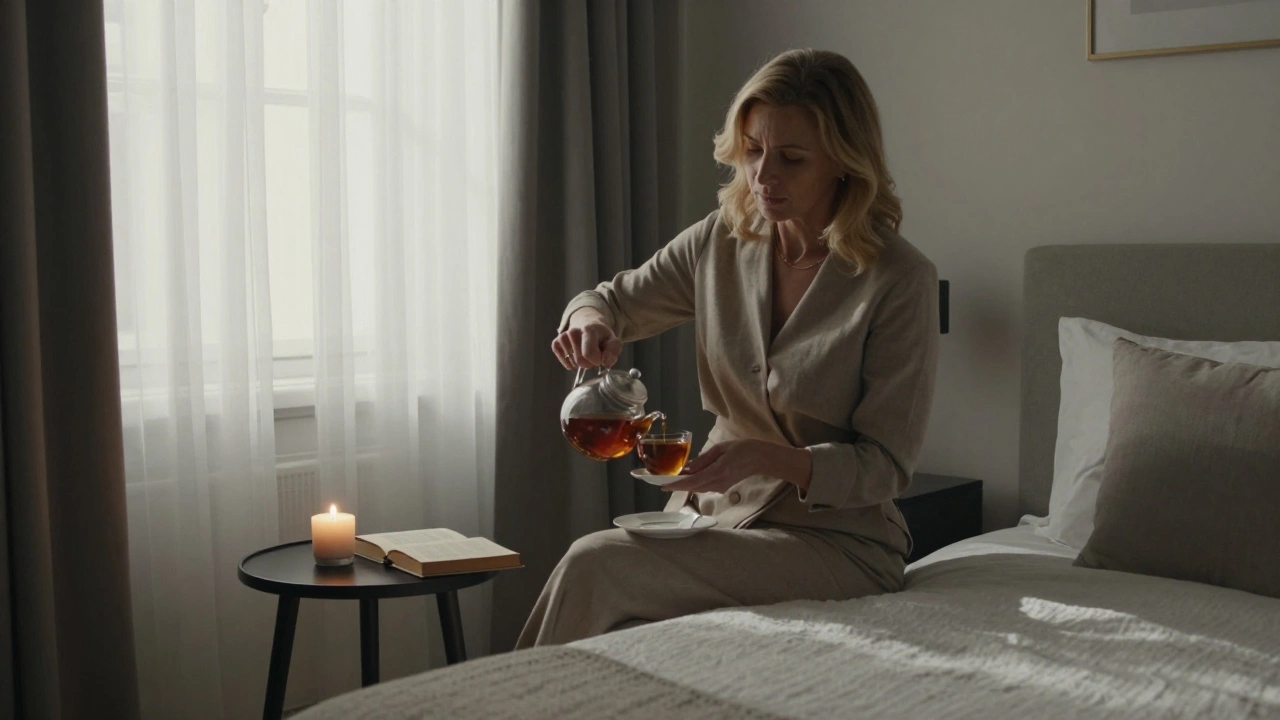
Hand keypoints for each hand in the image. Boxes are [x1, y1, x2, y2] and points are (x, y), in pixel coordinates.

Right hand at [551, 314, 621, 370]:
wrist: (587, 324)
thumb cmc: (601, 336)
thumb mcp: (613, 341)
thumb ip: (613, 352)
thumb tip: (604, 362)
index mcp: (588, 329)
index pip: (588, 354)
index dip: (597, 360)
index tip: (601, 357)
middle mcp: (573, 331)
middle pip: (581, 361)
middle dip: (590, 363)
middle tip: (595, 354)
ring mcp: (563, 337)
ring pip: (573, 363)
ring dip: (582, 363)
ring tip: (586, 352)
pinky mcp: (555, 343)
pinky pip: (564, 362)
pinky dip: (571, 364)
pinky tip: (577, 357)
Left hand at [659, 439, 789, 494]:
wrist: (760, 458)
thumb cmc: (742, 449)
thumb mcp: (720, 448)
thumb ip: (703, 459)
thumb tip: (687, 468)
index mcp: (718, 471)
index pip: (692, 482)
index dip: (676, 485)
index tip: (662, 485)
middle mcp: (718, 483)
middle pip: (692, 487)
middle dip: (676, 484)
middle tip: (660, 479)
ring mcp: (721, 487)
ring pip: (697, 487)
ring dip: (685, 483)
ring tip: (671, 476)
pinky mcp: (722, 487)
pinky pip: (704, 486)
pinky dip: (694, 482)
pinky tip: (688, 475)